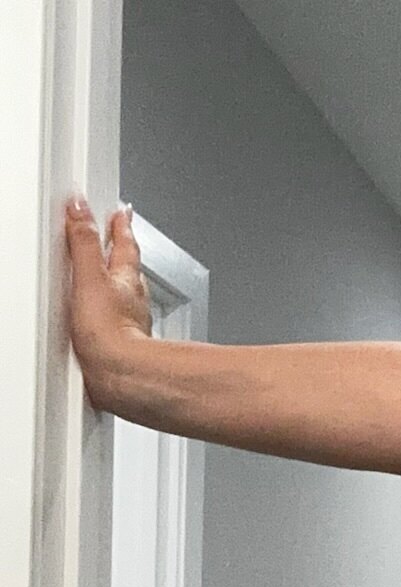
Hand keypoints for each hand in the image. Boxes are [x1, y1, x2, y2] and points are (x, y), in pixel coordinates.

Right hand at [64, 197, 152, 405]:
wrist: (119, 377)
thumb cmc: (111, 334)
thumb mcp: (90, 278)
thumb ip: (83, 243)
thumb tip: (81, 210)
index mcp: (126, 279)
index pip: (125, 245)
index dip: (121, 227)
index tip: (121, 214)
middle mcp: (132, 301)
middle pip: (128, 270)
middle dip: (122, 253)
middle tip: (120, 238)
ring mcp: (128, 324)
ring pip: (125, 297)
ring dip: (118, 286)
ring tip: (109, 278)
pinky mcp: (120, 347)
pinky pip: (114, 324)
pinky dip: (109, 317)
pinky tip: (100, 322)